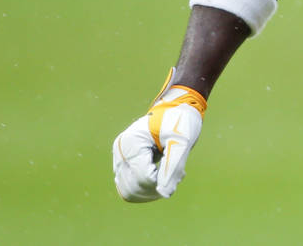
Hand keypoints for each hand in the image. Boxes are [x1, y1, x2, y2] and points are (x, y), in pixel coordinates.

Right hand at [112, 71, 206, 201]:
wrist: (177, 109)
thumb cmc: (181, 121)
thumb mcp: (182, 142)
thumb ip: (173, 168)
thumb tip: (165, 194)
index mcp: (131, 144)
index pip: (143, 178)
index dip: (163, 182)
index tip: (180, 173)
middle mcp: (120, 152)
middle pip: (133, 187)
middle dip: (157, 189)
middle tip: (177, 176)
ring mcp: (120, 158)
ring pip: (129, 191)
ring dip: (152, 191)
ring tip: (171, 176)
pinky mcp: (125, 164)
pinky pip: (130, 187)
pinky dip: (147, 188)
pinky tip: (164, 176)